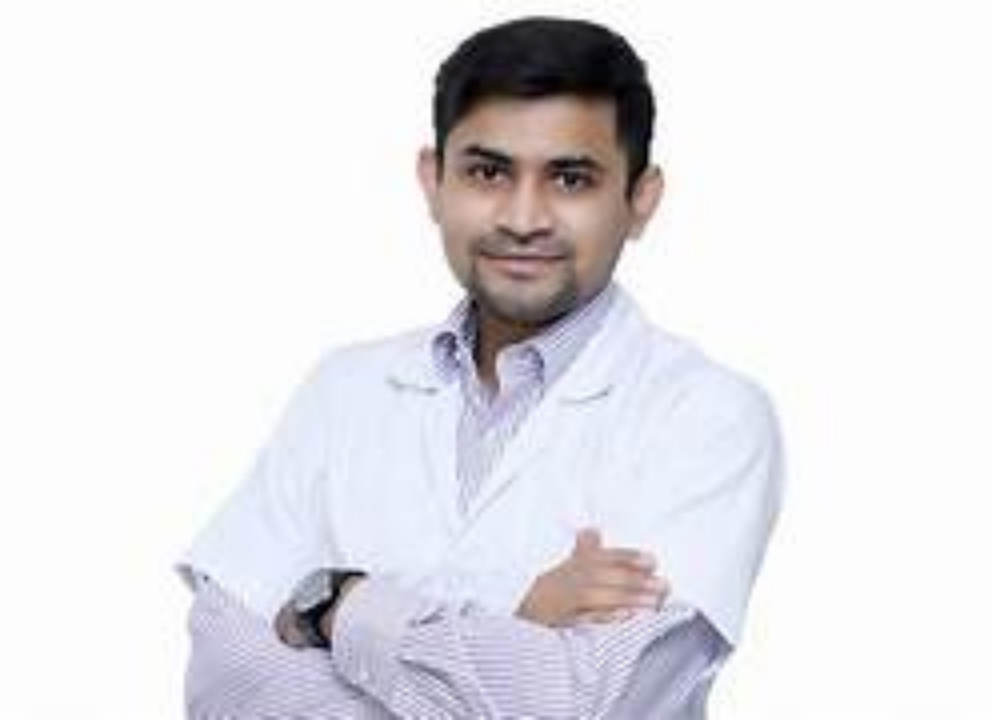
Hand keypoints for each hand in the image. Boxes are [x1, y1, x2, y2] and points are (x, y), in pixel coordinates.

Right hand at [515, 528, 667, 626]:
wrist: (521, 608)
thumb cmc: (549, 587)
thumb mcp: (565, 563)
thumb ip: (583, 548)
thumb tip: (592, 529)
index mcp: (575, 562)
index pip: (604, 556)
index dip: (628, 557)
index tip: (652, 560)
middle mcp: (571, 577)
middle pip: (607, 576)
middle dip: (636, 581)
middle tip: (663, 586)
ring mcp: (567, 599)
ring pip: (601, 597)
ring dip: (628, 599)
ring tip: (654, 603)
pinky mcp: (563, 618)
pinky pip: (586, 617)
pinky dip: (606, 616)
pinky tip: (626, 616)